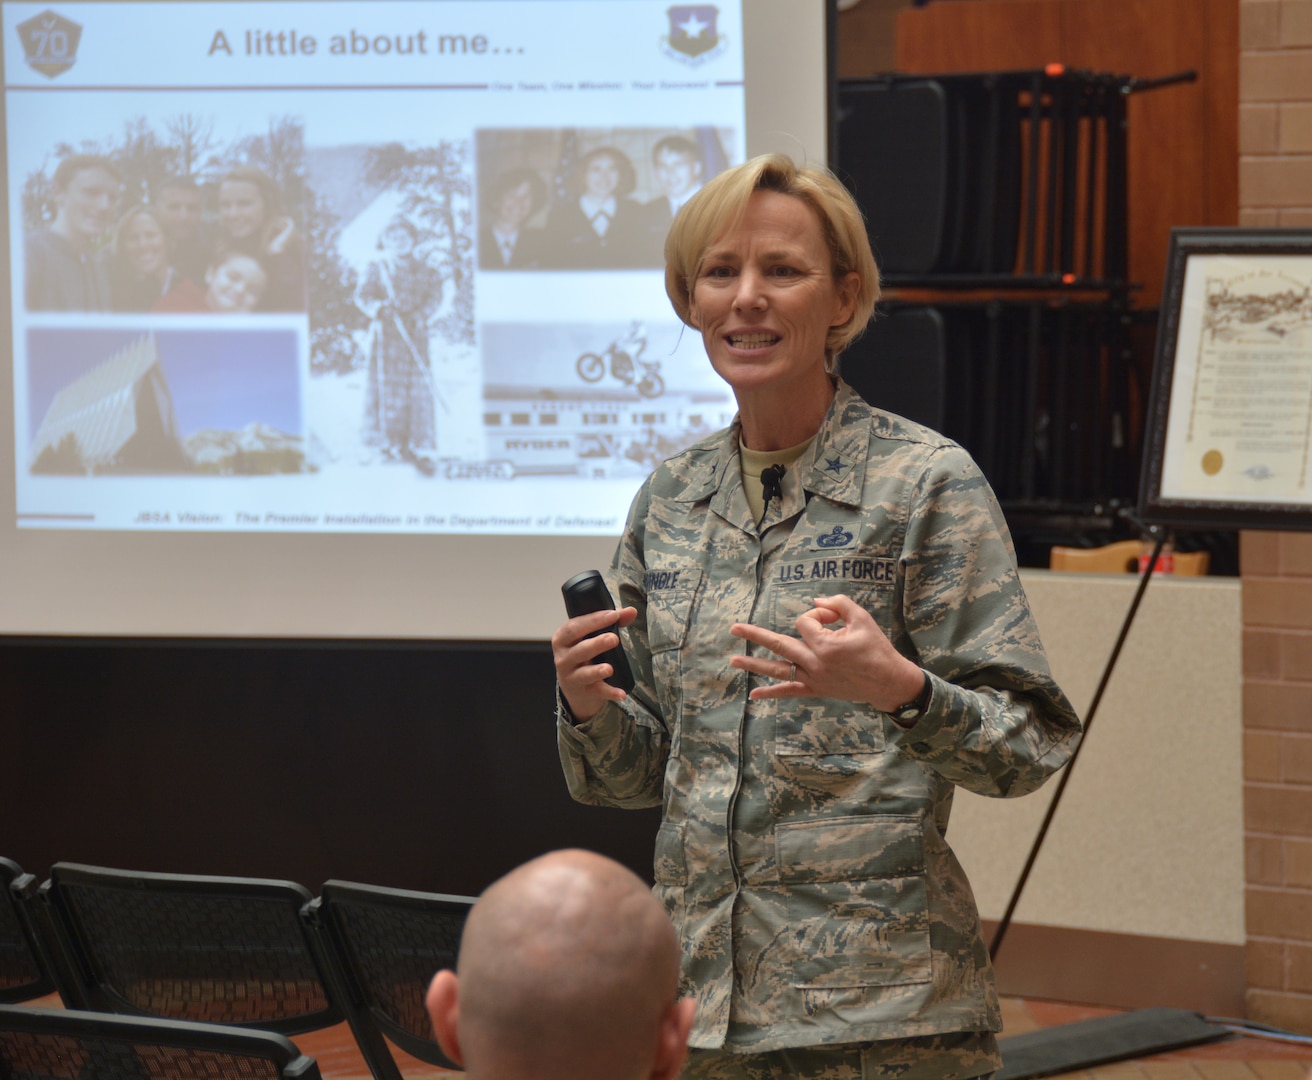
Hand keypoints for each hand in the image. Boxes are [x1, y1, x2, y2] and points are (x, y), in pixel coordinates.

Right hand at [551, 606, 637, 722]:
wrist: (574, 687)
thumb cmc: (584, 653)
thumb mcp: (590, 637)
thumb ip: (611, 622)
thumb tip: (631, 611)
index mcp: (562, 639)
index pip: (574, 627)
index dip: (593, 620)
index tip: (613, 615)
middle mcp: (563, 658)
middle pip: (579, 650)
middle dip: (596, 644)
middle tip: (614, 638)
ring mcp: (571, 677)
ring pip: (584, 673)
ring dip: (597, 671)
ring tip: (609, 669)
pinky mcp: (583, 692)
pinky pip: (597, 692)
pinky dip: (609, 693)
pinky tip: (622, 694)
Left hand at [729, 594, 923, 711]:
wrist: (888, 682)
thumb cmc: (877, 648)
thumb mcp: (862, 617)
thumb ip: (838, 603)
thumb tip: (815, 601)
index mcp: (825, 645)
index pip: (806, 621)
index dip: (818, 614)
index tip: (834, 618)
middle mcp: (814, 663)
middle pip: (778, 644)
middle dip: (754, 635)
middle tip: (733, 628)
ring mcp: (813, 678)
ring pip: (778, 669)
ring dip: (753, 665)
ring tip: (732, 661)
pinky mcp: (815, 689)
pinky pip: (789, 691)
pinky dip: (771, 693)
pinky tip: (753, 695)